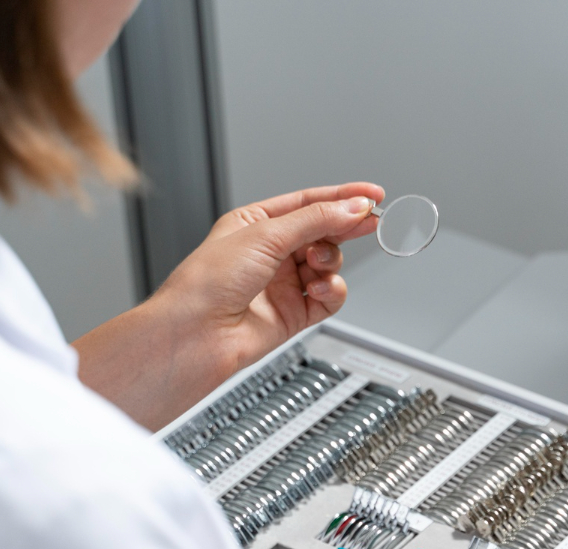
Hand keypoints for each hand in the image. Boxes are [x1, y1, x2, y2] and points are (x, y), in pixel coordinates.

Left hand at [74, 182, 382, 429]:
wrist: (195, 335)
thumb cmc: (207, 283)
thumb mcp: (265, 235)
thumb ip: (316, 220)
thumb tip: (352, 207)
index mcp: (256, 224)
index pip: (308, 203)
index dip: (342, 197)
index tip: (373, 194)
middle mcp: (270, 253)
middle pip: (323, 233)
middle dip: (344, 228)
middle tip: (369, 222)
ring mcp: (283, 284)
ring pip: (329, 266)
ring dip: (331, 264)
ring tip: (317, 267)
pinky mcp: (293, 315)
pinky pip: (328, 298)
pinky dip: (331, 292)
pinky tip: (319, 291)